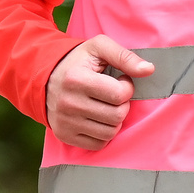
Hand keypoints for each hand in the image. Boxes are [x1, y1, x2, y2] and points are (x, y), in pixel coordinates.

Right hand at [46, 35, 155, 150]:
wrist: (45, 79)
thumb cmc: (78, 62)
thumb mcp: (98, 48)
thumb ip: (125, 56)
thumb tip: (148, 70)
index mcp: (76, 79)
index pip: (119, 95)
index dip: (126, 87)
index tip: (119, 80)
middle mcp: (68, 103)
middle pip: (117, 116)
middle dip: (122, 104)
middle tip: (112, 95)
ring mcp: (65, 122)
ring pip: (110, 132)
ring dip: (114, 120)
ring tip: (105, 106)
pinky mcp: (65, 136)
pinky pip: (99, 144)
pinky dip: (103, 133)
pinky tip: (97, 118)